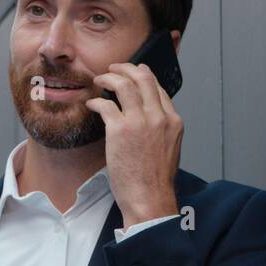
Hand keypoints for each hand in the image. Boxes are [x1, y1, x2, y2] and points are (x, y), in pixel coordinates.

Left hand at [87, 62, 181, 228]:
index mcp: (173, 121)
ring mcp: (140, 122)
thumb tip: (147, 118)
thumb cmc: (155, 180)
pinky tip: (92, 103)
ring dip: (109, 77)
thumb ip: (160, 129)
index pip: (158, 88)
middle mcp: (159, 117)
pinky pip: (106, 104)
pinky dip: (96, 101)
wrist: (149, 197)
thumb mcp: (169, 148)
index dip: (143, 76)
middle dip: (126, 68)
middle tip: (114, 68)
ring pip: (124, 85)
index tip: (133, 73)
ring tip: (100, 79)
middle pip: (143, 78)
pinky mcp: (120, 130)